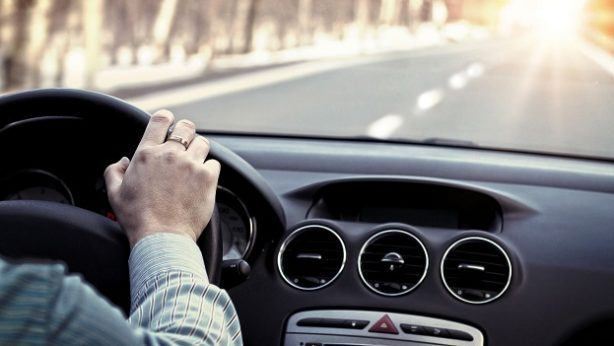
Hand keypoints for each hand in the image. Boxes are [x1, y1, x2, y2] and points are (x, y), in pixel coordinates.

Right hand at [104, 110, 219, 246]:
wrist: (161, 237)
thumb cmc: (138, 219)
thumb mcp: (115, 194)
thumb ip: (114, 171)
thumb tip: (123, 162)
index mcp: (146, 154)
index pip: (160, 120)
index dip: (167, 118)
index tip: (170, 122)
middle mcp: (170, 155)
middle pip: (186, 127)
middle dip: (186, 133)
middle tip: (185, 145)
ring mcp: (190, 164)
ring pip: (203, 143)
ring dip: (199, 151)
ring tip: (194, 165)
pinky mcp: (208, 177)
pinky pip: (214, 164)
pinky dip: (210, 170)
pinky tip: (202, 181)